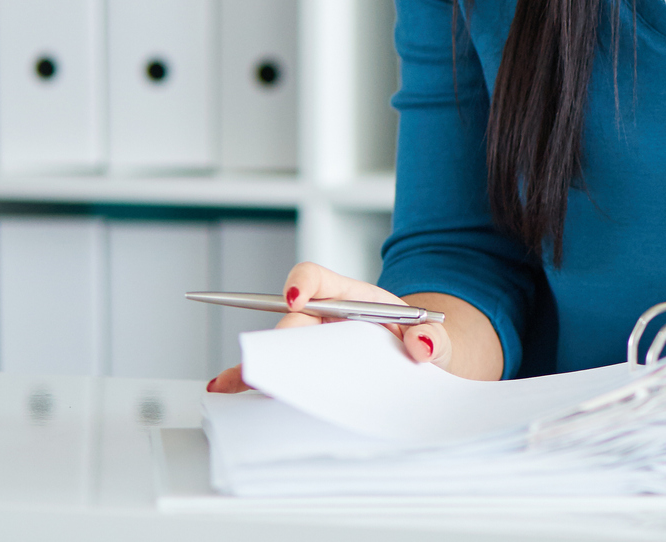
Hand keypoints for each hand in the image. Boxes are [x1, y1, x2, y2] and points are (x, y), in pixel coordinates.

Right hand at [204, 262, 452, 392]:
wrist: (422, 365)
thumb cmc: (423, 344)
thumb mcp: (437, 340)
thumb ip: (435, 339)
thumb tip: (421, 345)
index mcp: (355, 299)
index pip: (318, 279)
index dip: (302, 284)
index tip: (296, 299)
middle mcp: (325, 317)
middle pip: (291, 319)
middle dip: (280, 338)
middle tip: (273, 364)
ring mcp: (311, 343)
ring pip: (277, 346)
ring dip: (259, 362)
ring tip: (238, 381)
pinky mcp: (305, 368)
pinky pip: (274, 369)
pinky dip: (249, 377)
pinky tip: (228, 386)